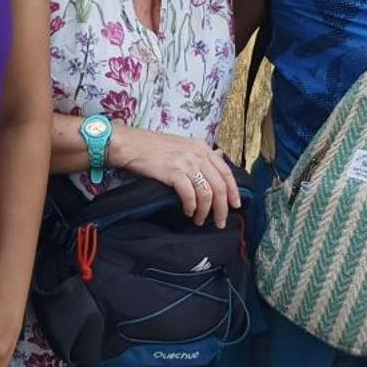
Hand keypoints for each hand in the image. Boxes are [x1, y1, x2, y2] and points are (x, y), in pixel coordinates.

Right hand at [112, 127, 241, 227]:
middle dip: (222, 208)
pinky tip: (188, 212)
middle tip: (220, 222)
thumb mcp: (182, 146)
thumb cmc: (153, 147)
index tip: (236, 205)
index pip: (226, 172)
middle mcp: (197, 154)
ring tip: (199, 220)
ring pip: (207, 193)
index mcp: (202, 147)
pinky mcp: (173, 172)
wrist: (130, 144)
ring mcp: (186, 162)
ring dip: (205, 211)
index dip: (233, 191)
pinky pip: (190, 195)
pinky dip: (191, 207)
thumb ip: (200, 155)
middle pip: (219, 185)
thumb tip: (220, 159)